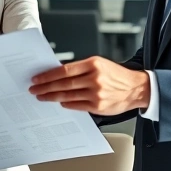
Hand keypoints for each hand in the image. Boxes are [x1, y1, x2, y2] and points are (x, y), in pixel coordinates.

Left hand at [29, 56, 150, 116]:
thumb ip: (80, 69)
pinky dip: (66, 104)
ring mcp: (96, 93)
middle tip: (34, 89)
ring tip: (41, 96)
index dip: (48, 75)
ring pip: (68, 96)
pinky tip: (58, 103)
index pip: (64, 70)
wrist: (136, 88)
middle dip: (45, 87)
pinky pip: (76, 105)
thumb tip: (57, 73)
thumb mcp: (99, 64)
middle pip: (63, 84)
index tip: (37, 78)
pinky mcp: (98, 106)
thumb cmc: (116, 75)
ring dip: (52, 97)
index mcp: (93, 64)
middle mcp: (94, 78)